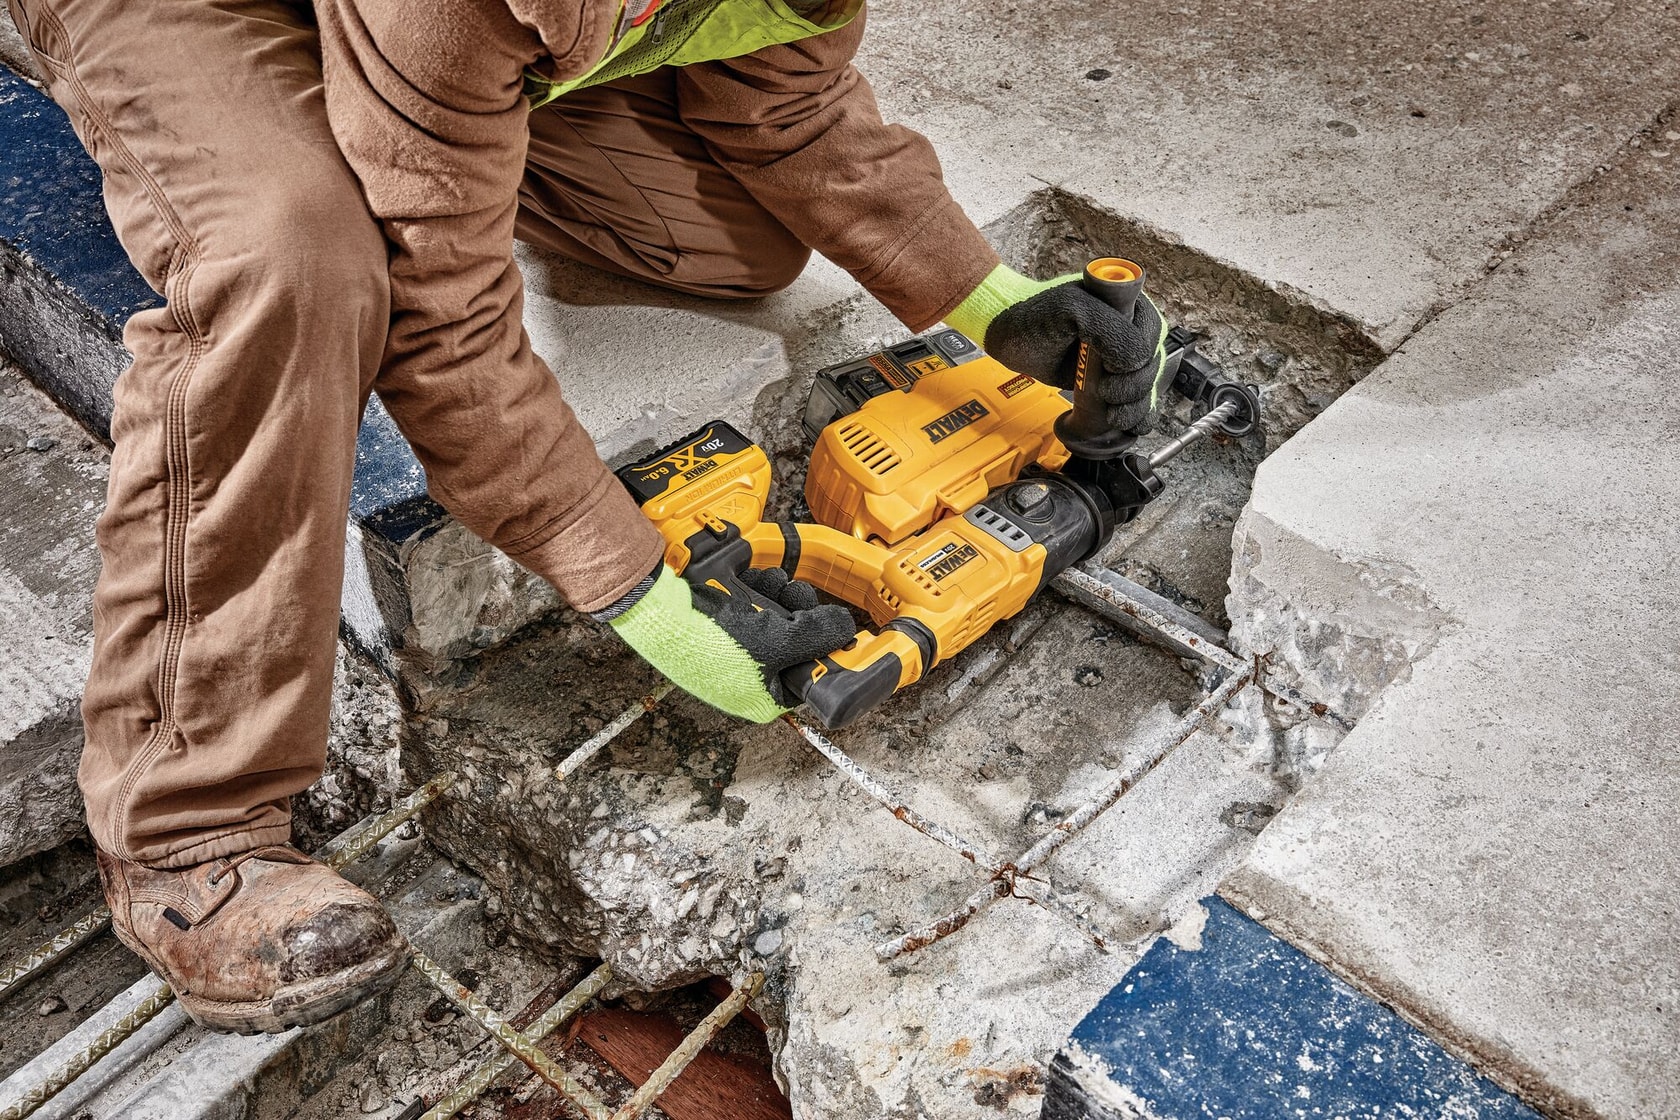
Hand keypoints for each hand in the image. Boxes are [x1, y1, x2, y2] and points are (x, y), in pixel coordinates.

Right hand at [603, 565, 855, 722]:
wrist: (659, 611)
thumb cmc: (710, 641)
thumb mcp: (778, 641)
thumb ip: (817, 635)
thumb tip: (844, 627)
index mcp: (762, 697)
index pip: (809, 678)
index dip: (824, 651)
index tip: (836, 628)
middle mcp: (750, 676)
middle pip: (795, 642)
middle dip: (799, 613)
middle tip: (798, 597)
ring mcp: (736, 648)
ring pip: (777, 617)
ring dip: (779, 595)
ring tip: (772, 585)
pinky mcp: (723, 621)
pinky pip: (753, 603)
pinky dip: (757, 589)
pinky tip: (753, 581)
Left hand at [985, 277, 1169, 436]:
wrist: (1010, 336)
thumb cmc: (1032, 316)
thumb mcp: (1069, 308)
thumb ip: (1105, 326)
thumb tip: (1136, 359)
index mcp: (1127, 302)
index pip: (1152, 333)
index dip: (1137, 357)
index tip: (1110, 371)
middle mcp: (1129, 326)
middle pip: (1153, 362)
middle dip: (1135, 386)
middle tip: (1106, 393)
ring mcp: (1121, 353)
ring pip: (1149, 383)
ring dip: (1137, 405)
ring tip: (1113, 415)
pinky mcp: (1111, 376)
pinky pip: (1138, 397)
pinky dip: (1139, 414)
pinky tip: (1131, 423)